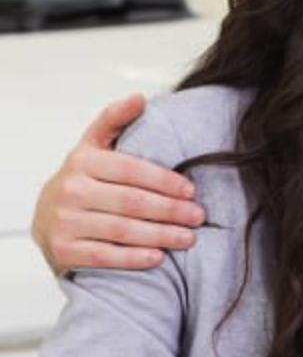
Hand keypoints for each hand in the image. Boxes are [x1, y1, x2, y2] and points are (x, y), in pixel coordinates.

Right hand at [31, 94, 204, 273]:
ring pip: (122, 230)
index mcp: (83, 160)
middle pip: (131, 202)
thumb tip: (139, 98)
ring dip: (160, 235)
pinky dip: (133, 258)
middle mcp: (70, 190)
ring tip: (188, 238)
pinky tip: (158, 257)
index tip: (192, 190)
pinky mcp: (63, 250)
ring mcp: (64, 222)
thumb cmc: (85, 179)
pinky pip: (104, 256)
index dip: (165, 181)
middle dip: (170, 210)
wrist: (49, 217)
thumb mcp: (95, 146)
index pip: (131, 169)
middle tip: (198, 217)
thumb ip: (115, 121)